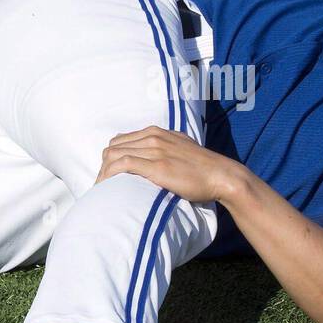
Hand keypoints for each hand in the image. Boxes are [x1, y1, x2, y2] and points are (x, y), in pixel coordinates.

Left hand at [97, 127, 244, 202]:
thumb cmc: (203, 168)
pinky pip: (122, 165)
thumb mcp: (181, 148)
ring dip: (103, 173)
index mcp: (157, 132)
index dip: (110, 158)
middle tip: (103, 185)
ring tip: (102, 189)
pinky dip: (109, 175)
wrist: (221, 175)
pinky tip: (107, 187)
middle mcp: (153, 137)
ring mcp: (154, 150)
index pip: (120, 140)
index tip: (108, 175)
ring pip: (114, 155)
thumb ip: (166, 148)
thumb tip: (155, 157)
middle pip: (113, 147)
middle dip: (103, 166)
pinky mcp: (156, 165)